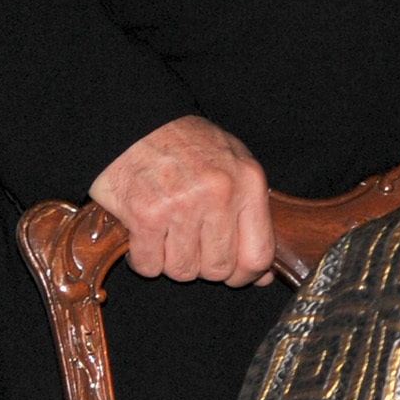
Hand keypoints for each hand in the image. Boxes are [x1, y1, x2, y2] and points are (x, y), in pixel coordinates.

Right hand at [90, 115, 272, 284]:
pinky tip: (146, 236)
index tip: (236, 275)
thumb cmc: (189, 147)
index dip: (247, 276)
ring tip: (168, 234)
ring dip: (173, 262)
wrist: (137, 123)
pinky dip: (145, 259)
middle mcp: (218, 196)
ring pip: (183, 271)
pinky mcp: (145, 215)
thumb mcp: (234, 166)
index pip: (259, 255)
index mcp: (247, 183)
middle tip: (193, 245)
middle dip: (205, 266)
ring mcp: (181, 206)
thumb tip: (262, 274)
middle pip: (219, 269)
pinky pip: (149, 266)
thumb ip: (251, 217)